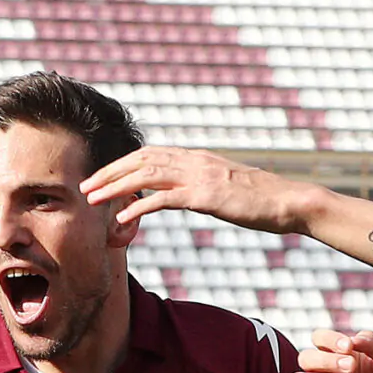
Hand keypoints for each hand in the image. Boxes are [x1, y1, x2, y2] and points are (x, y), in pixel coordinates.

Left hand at [80, 144, 319, 234]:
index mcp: (196, 157)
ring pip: (146, 176)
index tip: (100, 177)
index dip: (120, 164)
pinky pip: (164, 200)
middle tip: (84, 187)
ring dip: (114, 188)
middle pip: (140, 160)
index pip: (149, 153)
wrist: (288, 201)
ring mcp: (200, 177)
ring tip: (93, 201)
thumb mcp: (222, 185)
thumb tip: (177, 192)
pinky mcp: (206, 197)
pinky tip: (122, 218)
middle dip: (109, 173)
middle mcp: (194, 161)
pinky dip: (139, 207)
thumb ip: (198, 184)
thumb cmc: (257, 199)